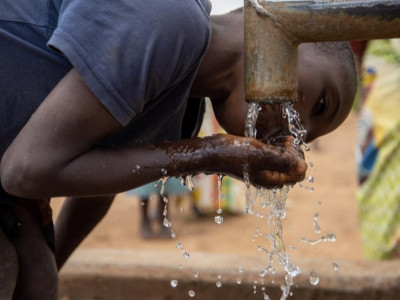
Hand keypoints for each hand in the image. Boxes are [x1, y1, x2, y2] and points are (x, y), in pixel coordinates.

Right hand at [165, 134, 306, 187]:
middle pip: (293, 169)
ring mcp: (261, 171)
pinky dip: (277, 149)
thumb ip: (282, 161)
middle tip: (287, 139)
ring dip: (286, 151)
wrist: (211, 151)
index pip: (299, 174)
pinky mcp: (256, 162)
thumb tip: (304, 167)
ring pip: (284, 162)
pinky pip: (273, 158)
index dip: (299, 158)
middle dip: (294, 154)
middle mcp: (268, 178)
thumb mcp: (259, 155)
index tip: (291, 144)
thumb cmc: (233, 153)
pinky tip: (273, 140)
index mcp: (271, 180)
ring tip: (282, 139)